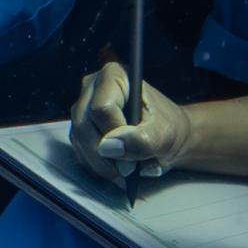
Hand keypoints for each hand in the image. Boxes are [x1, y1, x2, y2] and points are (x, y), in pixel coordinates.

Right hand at [68, 61, 187, 193]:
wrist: (166, 137)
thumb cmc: (168, 128)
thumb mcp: (163, 135)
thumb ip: (141, 140)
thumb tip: (110, 147)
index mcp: (115, 76)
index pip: (102, 108)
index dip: (115, 134)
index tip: (133, 153)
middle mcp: (92, 88)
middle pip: (85, 125)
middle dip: (105, 155)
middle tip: (128, 171)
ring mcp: (82, 109)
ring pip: (79, 140)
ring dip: (101, 164)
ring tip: (126, 171)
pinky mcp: (80, 129)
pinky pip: (79, 151)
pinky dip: (96, 166)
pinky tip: (116, 170)